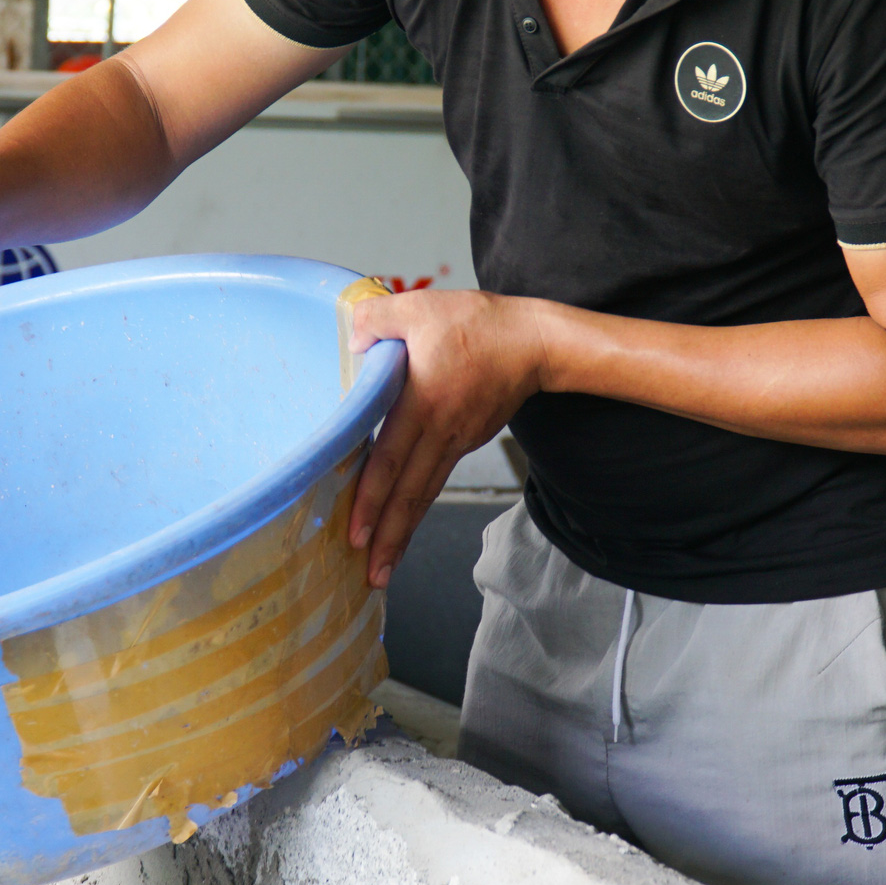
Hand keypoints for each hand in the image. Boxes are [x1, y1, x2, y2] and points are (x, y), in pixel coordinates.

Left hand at [346, 289, 547, 588]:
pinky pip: (435, 478)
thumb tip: (349, 339)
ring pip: (423, 493)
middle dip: (389, 538)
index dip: (372, 499)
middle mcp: (440, 432)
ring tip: (383, 567)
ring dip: (403, 532)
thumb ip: (377, 319)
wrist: (535, 342)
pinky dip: (417, 505)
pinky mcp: (465, 439)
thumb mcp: (420, 309)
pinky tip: (403, 519)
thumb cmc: (479, 324)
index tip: (357, 534)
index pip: (391, 459)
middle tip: (369, 575)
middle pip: (410, 493)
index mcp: (423, 403)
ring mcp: (456, 440)